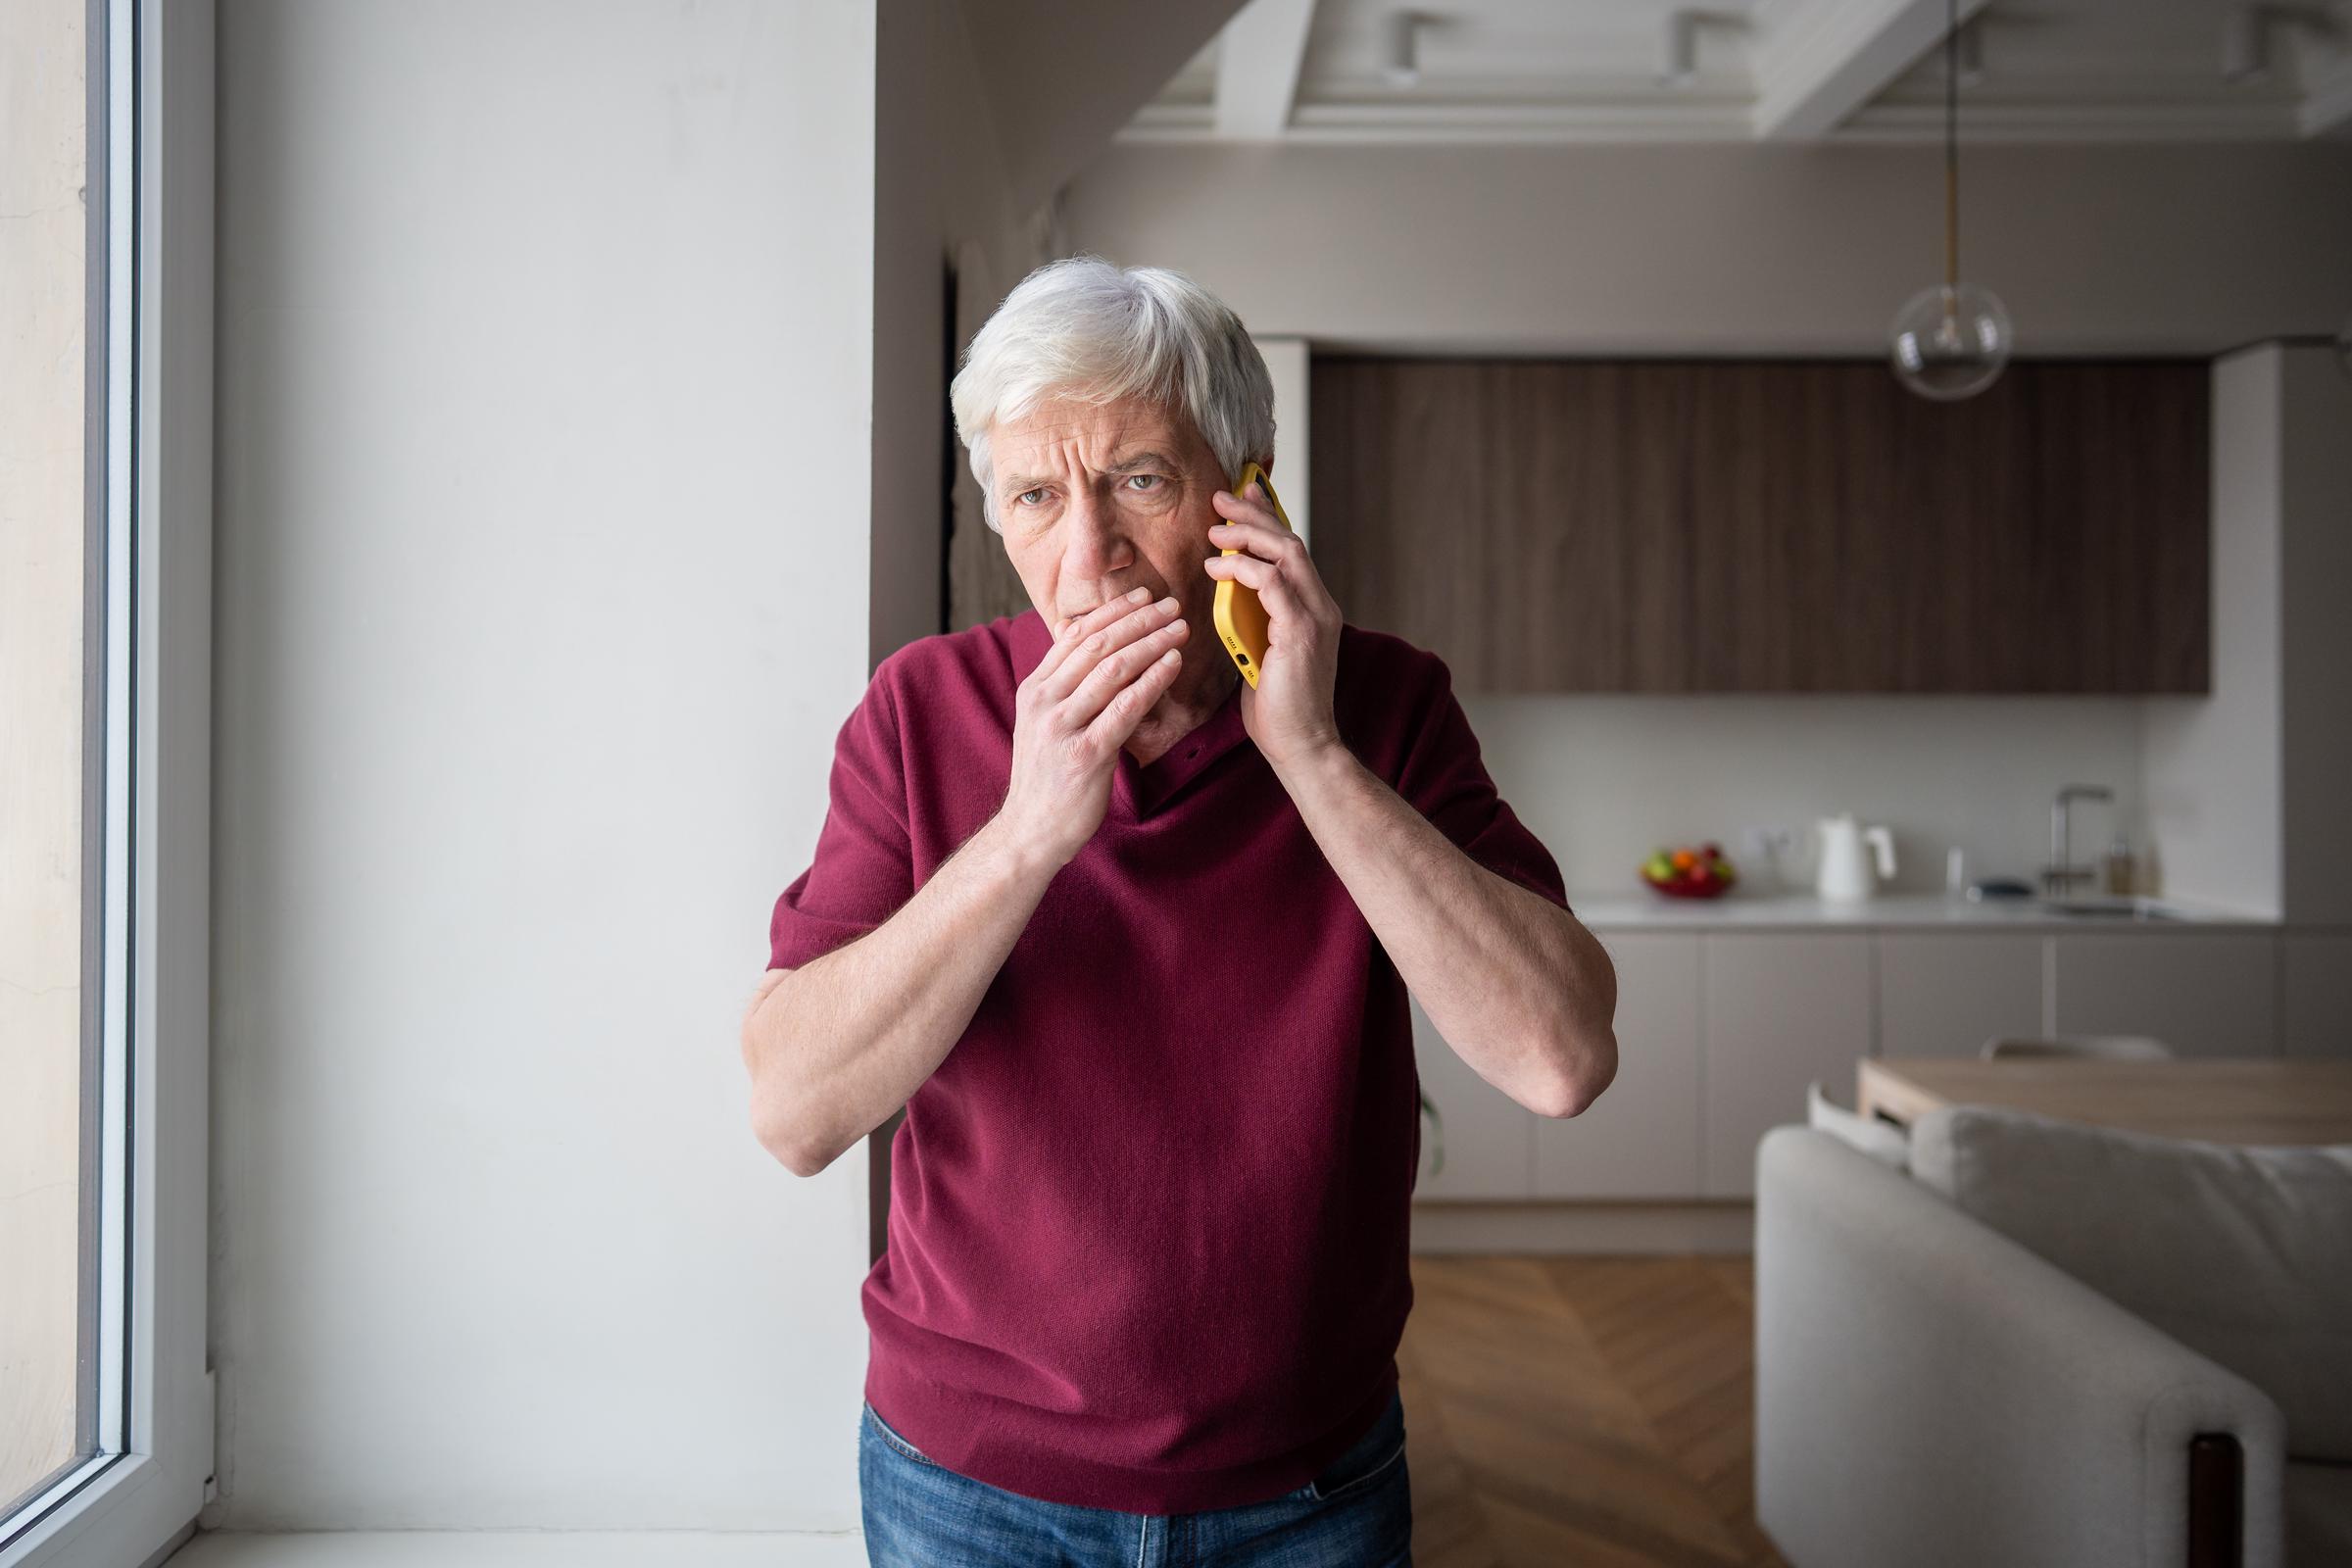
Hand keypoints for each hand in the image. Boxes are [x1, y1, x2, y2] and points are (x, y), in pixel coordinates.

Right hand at [995, 586, 1189, 868]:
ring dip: (1151, 642)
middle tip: (1171, 604)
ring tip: (1180, 628)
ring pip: (1113, 668)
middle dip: (1138, 619)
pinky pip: (1126, 707)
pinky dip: (1152, 680)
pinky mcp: (1086, 753)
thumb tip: (1087, 644)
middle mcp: (1044, 701)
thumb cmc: (1046, 778)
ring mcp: (1063, 726)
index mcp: (1034, 689)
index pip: (1076, 635)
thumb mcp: (1044, 723)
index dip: (1113, 611)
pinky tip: (1173, 664)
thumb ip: (1063, 685)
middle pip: (1097, 644)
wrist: (1031, 831)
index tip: (1143, 595)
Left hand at [1205, 481, 1342, 772]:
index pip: (1293, 552)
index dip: (1268, 518)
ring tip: (1214, 530)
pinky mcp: (1300, 632)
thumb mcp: (1262, 652)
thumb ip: (1254, 619)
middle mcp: (1321, 606)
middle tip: (1222, 499)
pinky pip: (1271, 583)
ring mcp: (1315, 617)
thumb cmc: (1278, 708)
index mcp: (1314, 610)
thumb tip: (1228, 592)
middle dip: (1254, 515)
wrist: (1301, 746)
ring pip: (1285, 553)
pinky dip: (1241, 568)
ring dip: (1246, 535)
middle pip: (1290, 541)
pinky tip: (1217, 567)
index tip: (1243, 496)